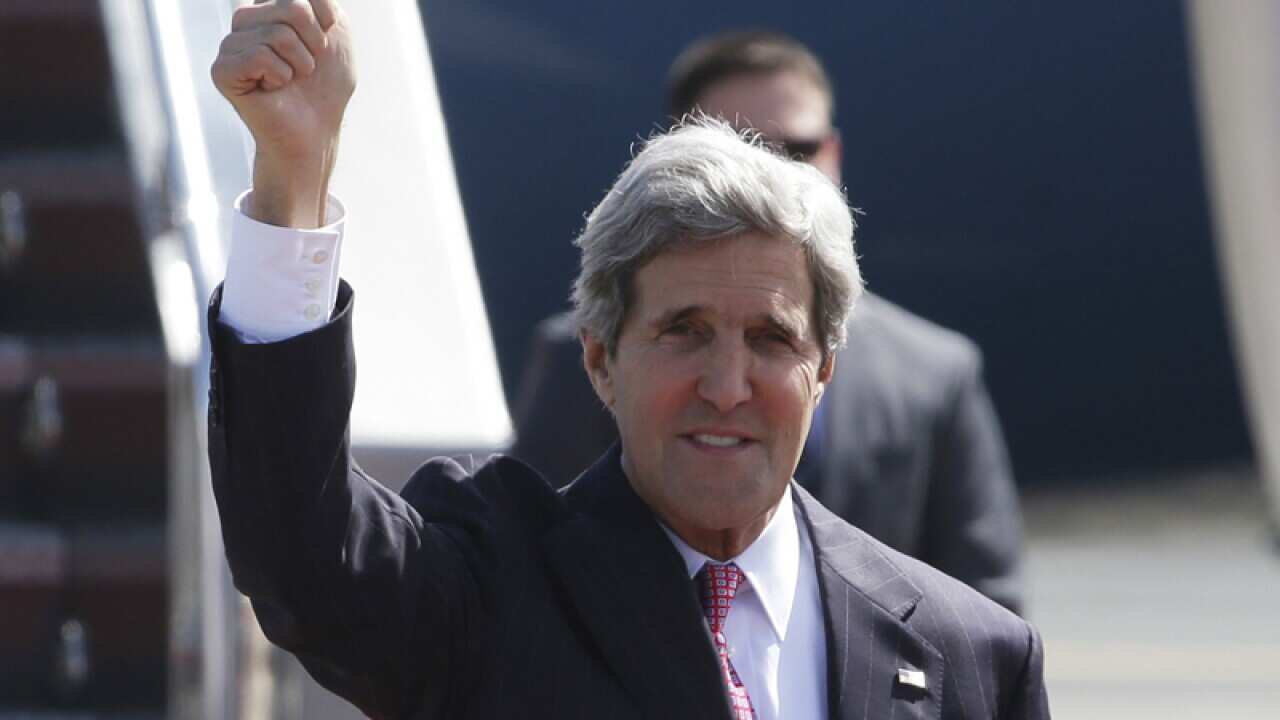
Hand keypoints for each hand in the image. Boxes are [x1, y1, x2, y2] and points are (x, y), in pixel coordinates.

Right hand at [211, 0, 354, 226]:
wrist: (318, 129)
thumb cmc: (326, 83)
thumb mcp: (336, 31)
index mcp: (268, 6)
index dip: (323, 16)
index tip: (326, 38)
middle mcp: (245, 20)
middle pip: (292, 6)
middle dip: (315, 41)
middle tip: (309, 66)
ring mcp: (230, 44)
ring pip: (278, 33)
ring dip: (301, 63)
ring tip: (293, 79)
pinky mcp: (222, 70)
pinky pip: (259, 56)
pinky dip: (280, 76)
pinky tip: (274, 88)